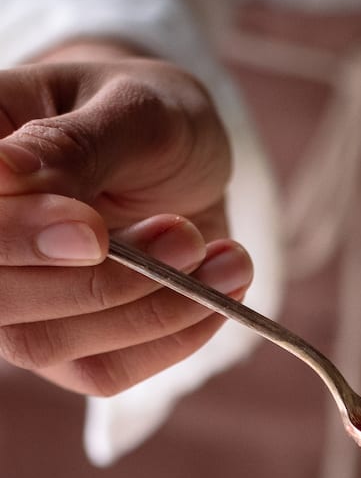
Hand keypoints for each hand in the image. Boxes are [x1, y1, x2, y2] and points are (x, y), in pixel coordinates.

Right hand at [0, 44, 252, 395]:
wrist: (186, 161)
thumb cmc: (148, 117)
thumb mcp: (131, 107)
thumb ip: (72, 144)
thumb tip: (4, 170)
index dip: (17, 236)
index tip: (93, 230)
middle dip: (96, 282)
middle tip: (183, 234)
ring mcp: (17, 302)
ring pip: (47, 342)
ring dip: (147, 311)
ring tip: (220, 253)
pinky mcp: (67, 348)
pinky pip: (105, 370)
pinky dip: (173, 337)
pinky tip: (222, 285)